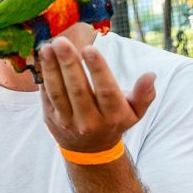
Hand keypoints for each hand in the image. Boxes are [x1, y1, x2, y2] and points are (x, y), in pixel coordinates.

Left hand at [37, 37, 155, 152]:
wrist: (90, 151)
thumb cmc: (114, 121)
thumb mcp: (135, 112)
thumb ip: (144, 94)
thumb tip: (151, 75)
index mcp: (113, 115)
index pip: (106, 90)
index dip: (97, 69)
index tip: (89, 48)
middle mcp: (89, 120)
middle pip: (78, 90)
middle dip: (68, 64)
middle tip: (61, 42)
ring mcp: (67, 120)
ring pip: (58, 92)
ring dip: (51, 69)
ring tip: (47, 47)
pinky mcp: (50, 117)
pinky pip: (45, 95)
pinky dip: (42, 76)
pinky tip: (41, 59)